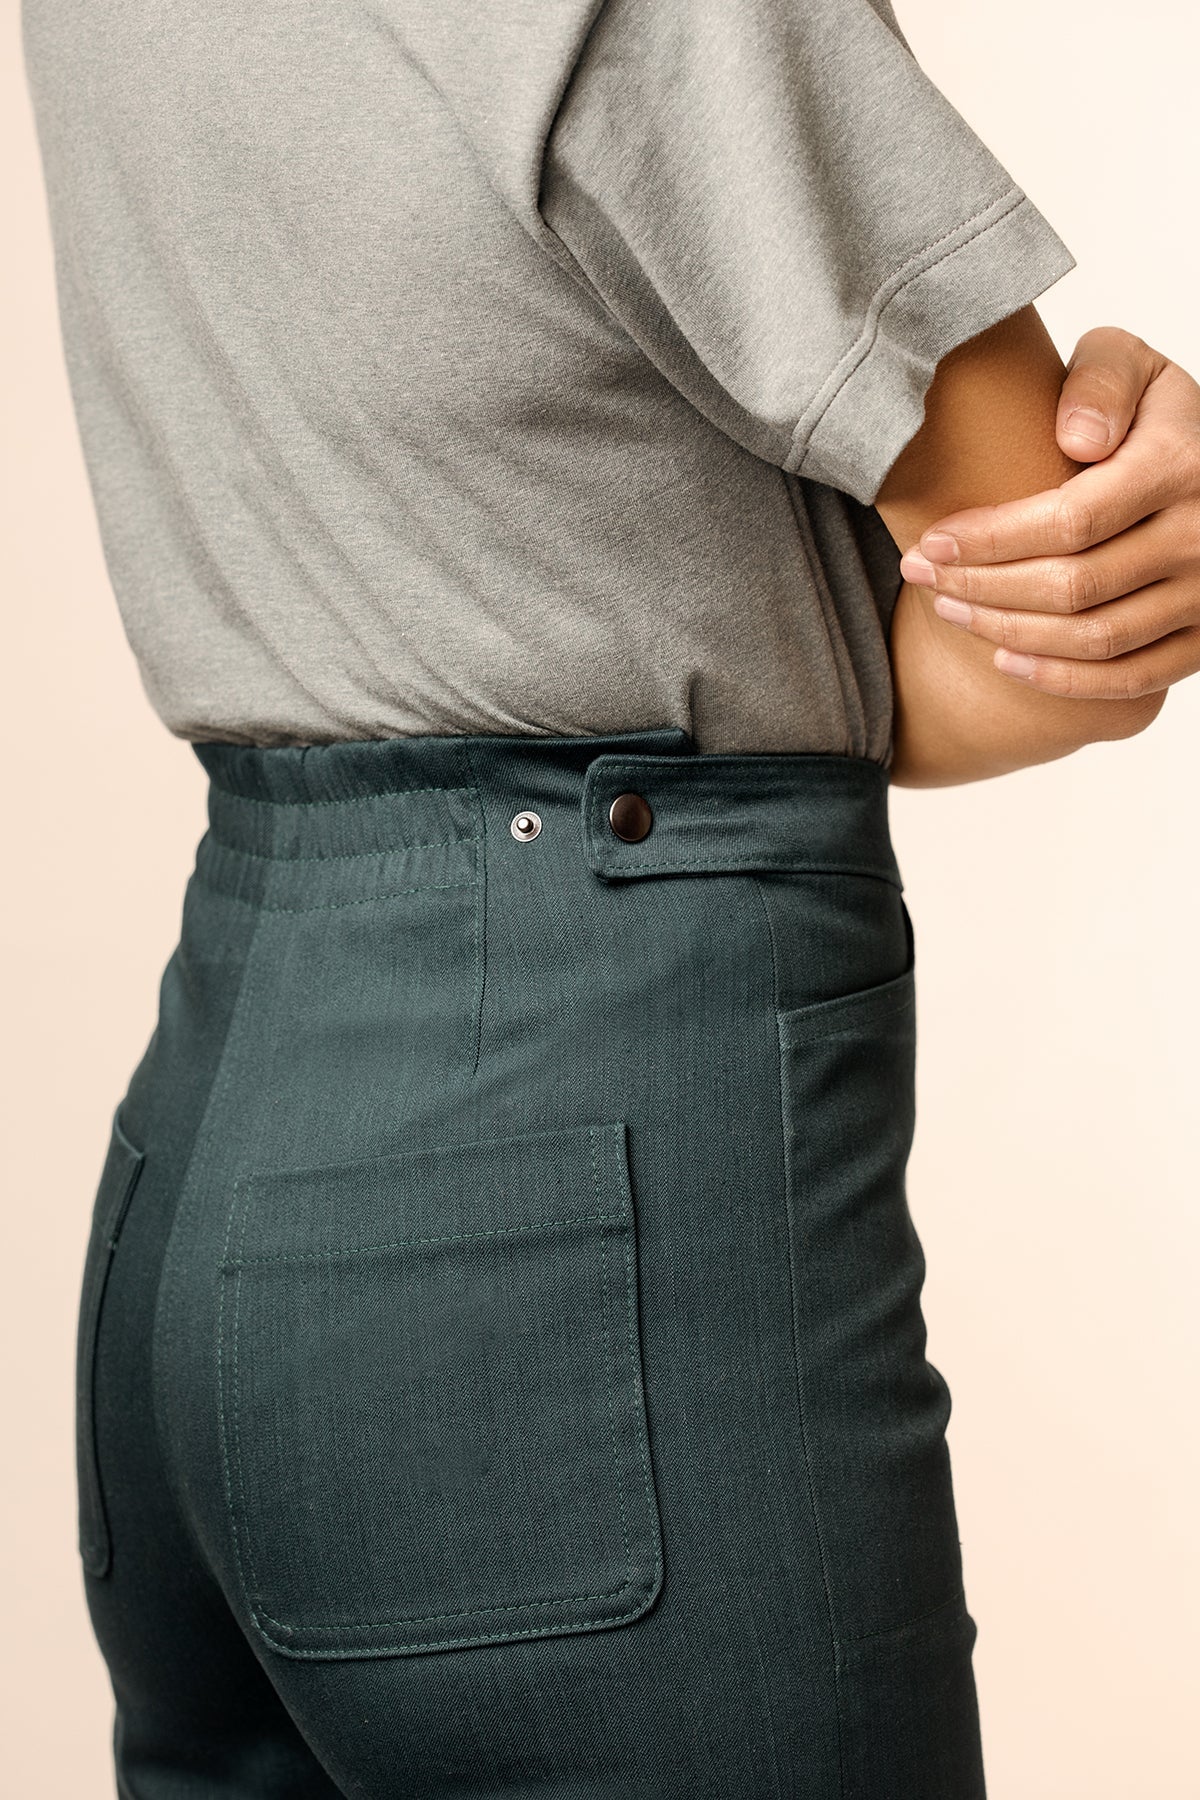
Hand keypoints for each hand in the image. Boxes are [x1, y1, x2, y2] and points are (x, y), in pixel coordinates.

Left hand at [897, 326, 1199, 702]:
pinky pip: (1129, 677)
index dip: (991, 540)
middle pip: (1074, 586)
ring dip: (1007, 632)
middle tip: (921, 579)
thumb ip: (1102, 379)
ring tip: (950, 609)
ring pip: (1094, 638)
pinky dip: (1061, 679)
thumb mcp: (1134, 368)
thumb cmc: (1152, 417)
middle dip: (983, 587)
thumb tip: (1077, 439)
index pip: (1071, 520)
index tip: (930, 542)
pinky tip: (1004, 659)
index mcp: (1180, 466)